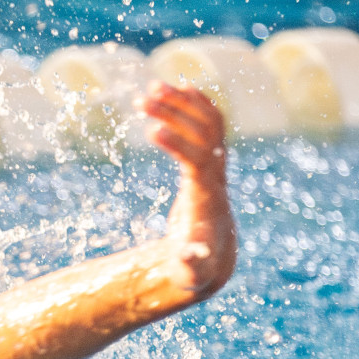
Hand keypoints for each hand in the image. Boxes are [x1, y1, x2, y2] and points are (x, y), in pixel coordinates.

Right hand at [138, 82, 236, 301]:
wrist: (214, 260)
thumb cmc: (196, 267)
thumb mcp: (190, 270)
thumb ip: (190, 262)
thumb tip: (188, 254)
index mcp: (206, 197)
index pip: (197, 160)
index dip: (177, 143)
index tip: (150, 130)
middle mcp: (216, 175)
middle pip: (203, 133)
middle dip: (175, 113)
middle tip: (142, 99)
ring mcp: (216, 165)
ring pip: (207, 122)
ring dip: (182, 102)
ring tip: (150, 88)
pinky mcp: (209, 161)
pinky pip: (209, 124)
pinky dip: (196, 104)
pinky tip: (180, 87)